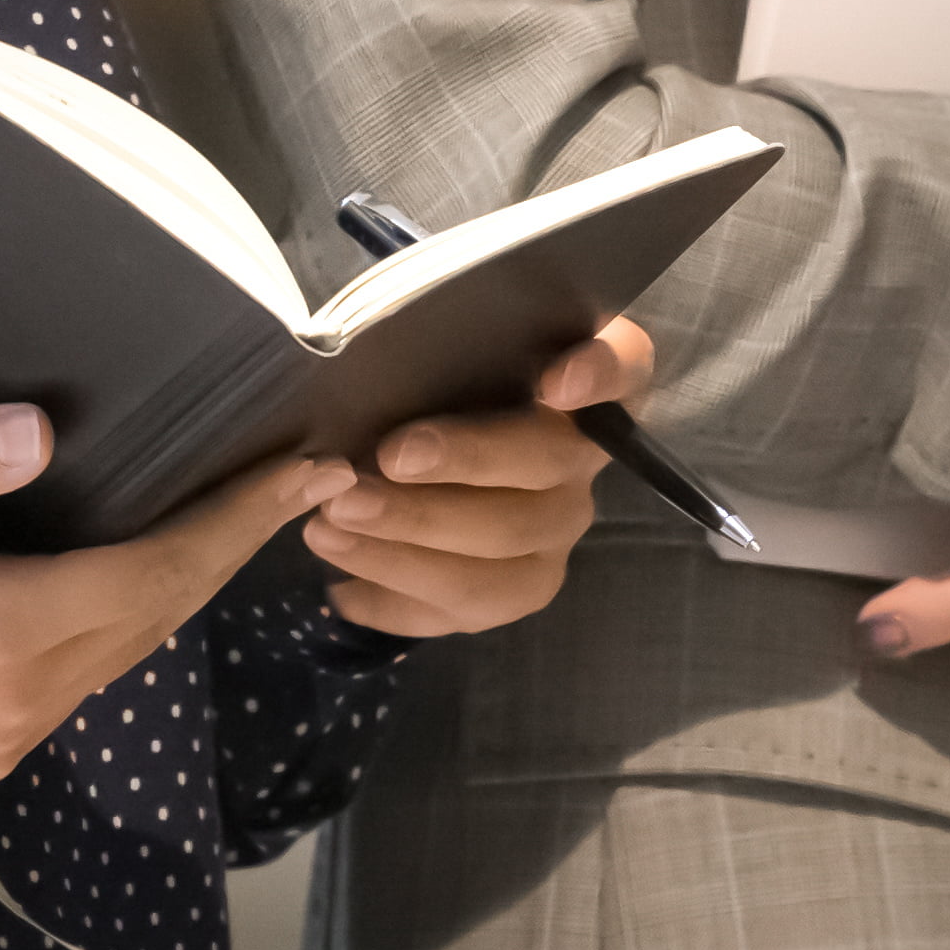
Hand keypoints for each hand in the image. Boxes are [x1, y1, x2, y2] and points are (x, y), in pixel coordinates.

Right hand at [0, 402, 329, 784]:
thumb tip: (35, 435)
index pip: (153, 571)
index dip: (233, 521)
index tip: (302, 472)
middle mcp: (19, 702)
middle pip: (158, 615)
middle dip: (232, 547)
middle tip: (304, 483)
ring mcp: (5, 737)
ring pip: (130, 651)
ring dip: (189, 585)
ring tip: (248, 519)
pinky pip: (91, 677)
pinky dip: (136, 621)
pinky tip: (160, 575)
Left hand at [300, 320, 651, 644]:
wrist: (404, 455)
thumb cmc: (425, 383)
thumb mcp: (434, 346)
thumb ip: (434, 339)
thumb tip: (371, 351)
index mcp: (582, 381)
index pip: (623, 367)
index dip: (596, 375)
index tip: (554, 383)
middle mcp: (581, 463)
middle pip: (544, 467)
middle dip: (459, 466)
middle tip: (379, 460)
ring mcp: (553, 535)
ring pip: (502, 559)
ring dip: (407, 544)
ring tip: (326, 523)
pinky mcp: (515, 591)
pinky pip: (461, 610)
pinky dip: (391, 599)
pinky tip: (337, 585)